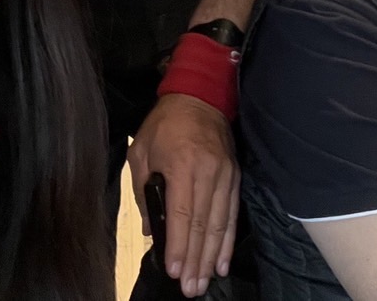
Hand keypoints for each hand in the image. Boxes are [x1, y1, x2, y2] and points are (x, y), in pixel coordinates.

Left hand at [127, 93, 238, 297]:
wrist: (199, 96)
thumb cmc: (164, 124)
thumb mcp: (141, 151)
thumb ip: (143, 190)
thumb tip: (151, 228)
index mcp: (181, 164)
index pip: (181, 213)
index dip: (178, 244)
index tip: (174, 270)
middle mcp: (207, 172)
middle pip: (203, 224)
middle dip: (196, 260)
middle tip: (191, 288)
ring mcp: (225, 175)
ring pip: (220, 224)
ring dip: (212, 256)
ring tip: (205, 282)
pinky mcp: (235, 177)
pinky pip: (232, 214)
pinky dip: (228, 241)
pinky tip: (223, 261)